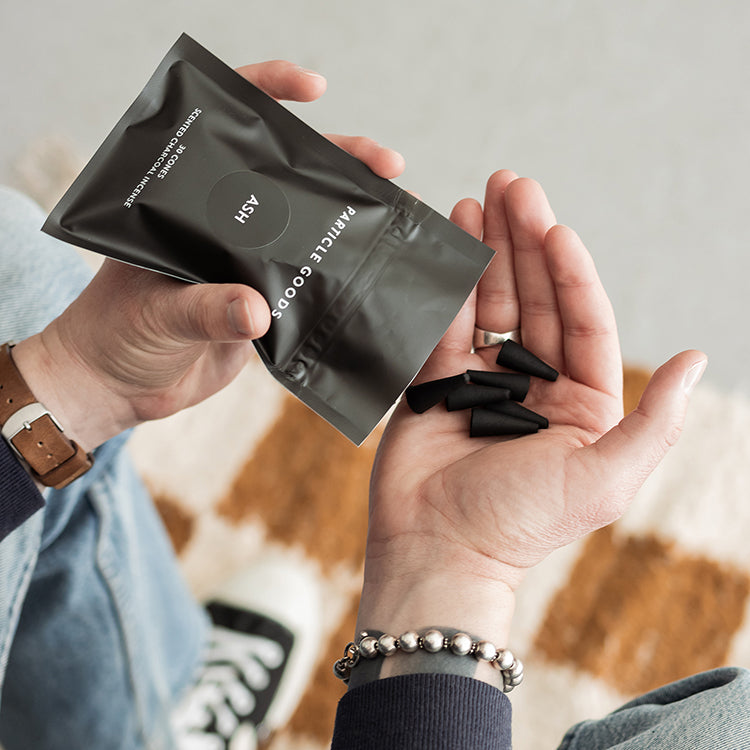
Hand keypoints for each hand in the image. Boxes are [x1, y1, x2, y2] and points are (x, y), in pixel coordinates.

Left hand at [12, 61, 404, 452]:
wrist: (119, 387)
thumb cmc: (115, 335)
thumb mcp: (155, 314)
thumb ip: (204, 310)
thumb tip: (259, 311)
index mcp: (183, 203)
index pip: (225, 128)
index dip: (268, 94)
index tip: (313, 90)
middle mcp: (219, 223)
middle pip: (285, 172)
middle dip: (339, 158)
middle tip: (386, 163)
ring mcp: (245, 260)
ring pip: (305, 223)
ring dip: (351, 212)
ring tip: (399, 207)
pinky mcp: (263, 300)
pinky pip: (308, 279)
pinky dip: (342, 270)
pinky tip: (377, 264)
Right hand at [359, 171, 706, 660]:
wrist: (439, 548)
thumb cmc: (520, 522)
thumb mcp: (605, 477)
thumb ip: (654, 420)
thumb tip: (699, 360)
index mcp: (581, 401)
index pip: (581, 319)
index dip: (569, 269)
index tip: (553, 225)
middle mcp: (534, 383)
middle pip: (534, 298)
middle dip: (524, 240)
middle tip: (512, 185)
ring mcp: (483, 378)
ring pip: (490, 300)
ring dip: (487, 249)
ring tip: (481, 198)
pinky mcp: (437, 380)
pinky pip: (446, 323)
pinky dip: (447, 283)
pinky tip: (449, 241)